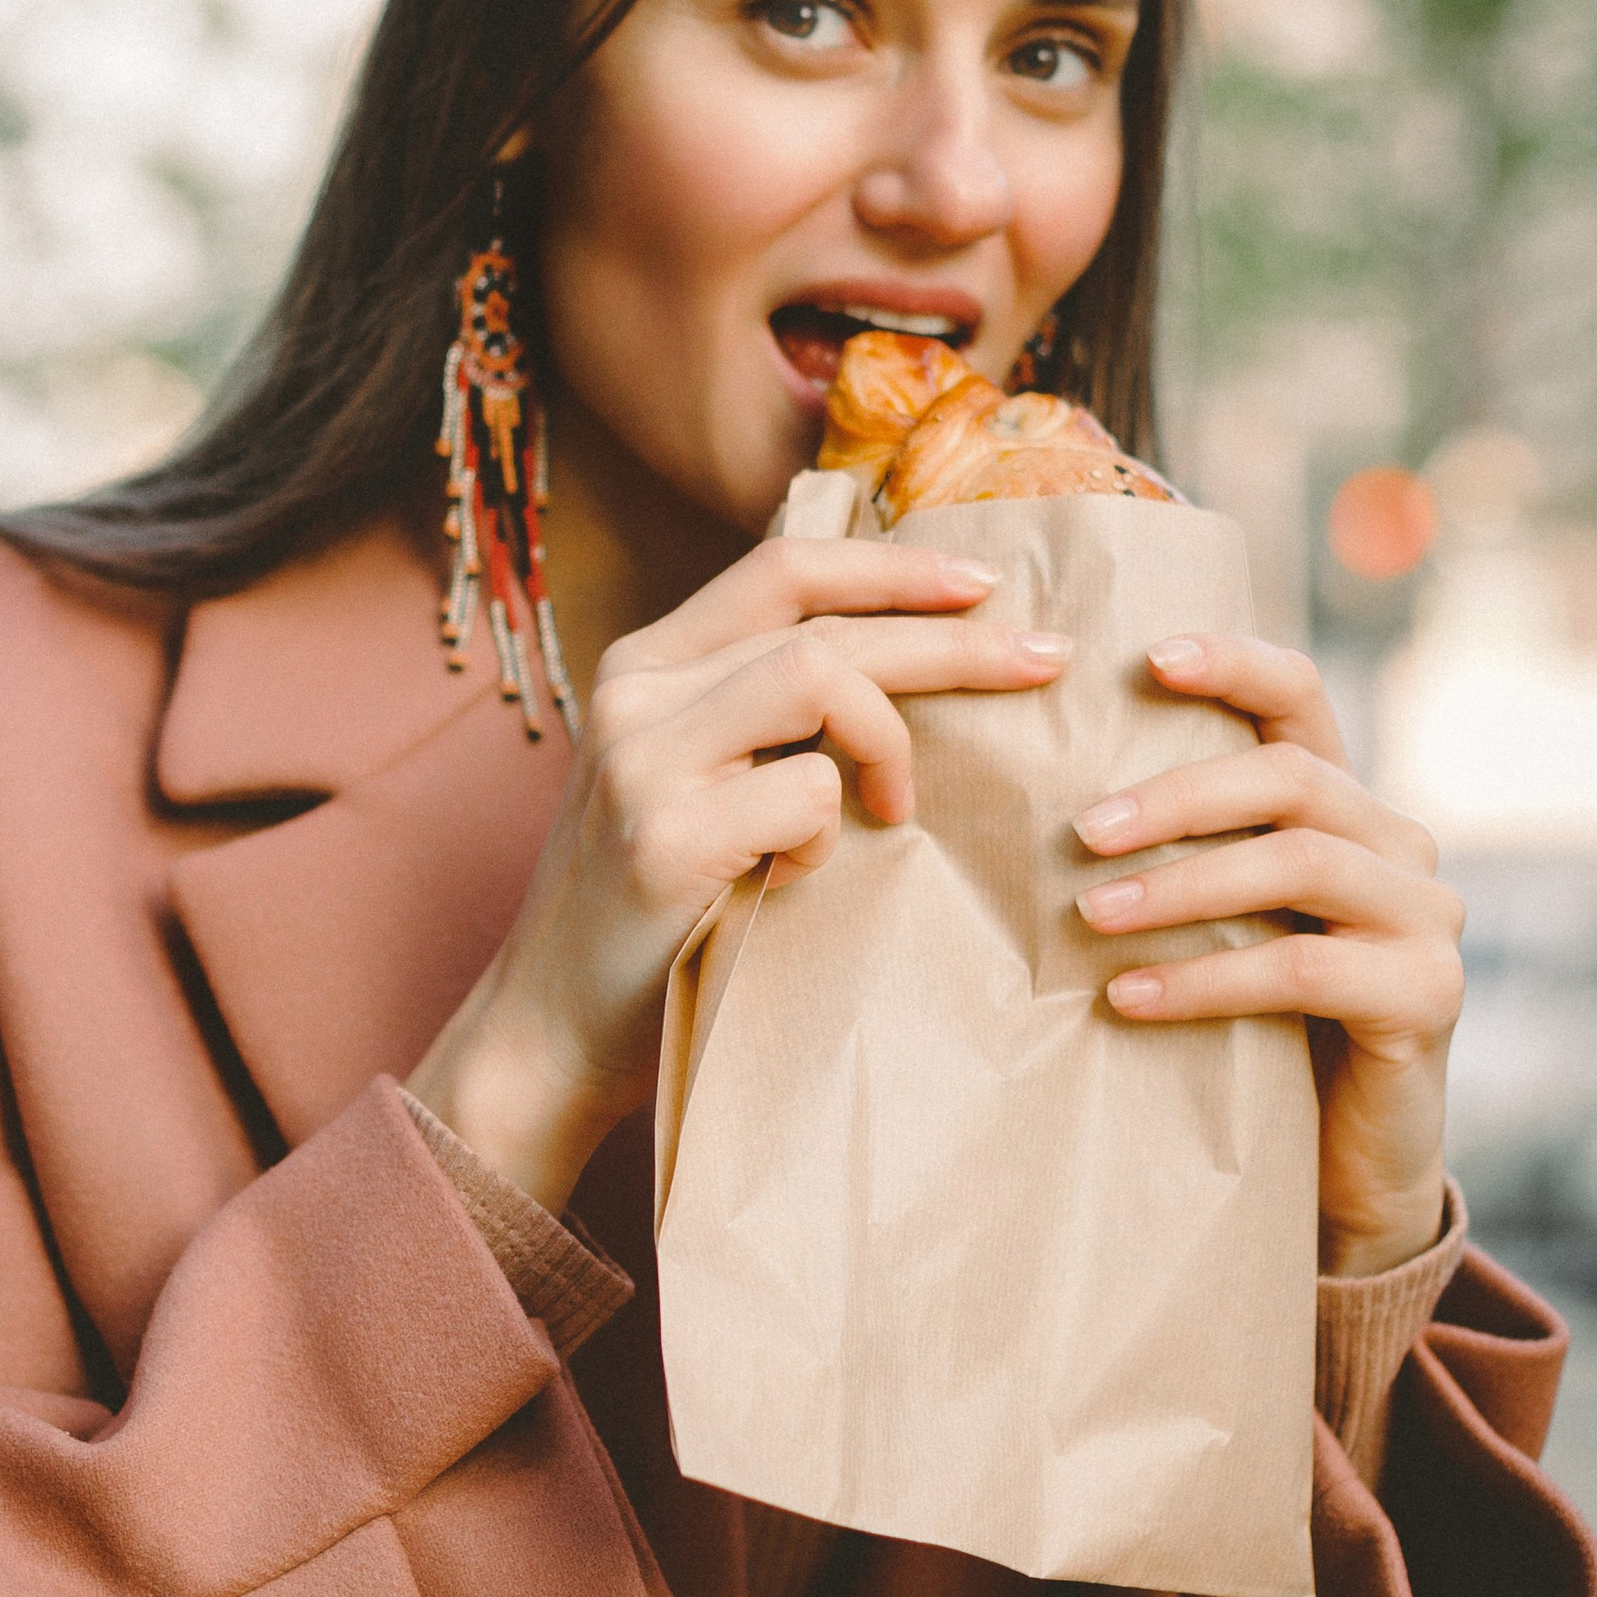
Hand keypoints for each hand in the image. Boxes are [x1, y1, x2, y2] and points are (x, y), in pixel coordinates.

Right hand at [411, 538, 1067, 1210]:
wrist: (553, 1029)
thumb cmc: (655, 910)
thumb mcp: (692, 780)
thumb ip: (756, 714)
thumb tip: (897, 653)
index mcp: (644, 664)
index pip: (783, 567)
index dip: (892, 568)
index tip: (985, 585)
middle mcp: (634, 691)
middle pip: (822, 623)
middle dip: (952, 639)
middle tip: (1042, 662)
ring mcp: (642, 760)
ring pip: (819, 677)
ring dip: (888, 740)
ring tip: (895, 808)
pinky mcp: (665, 837)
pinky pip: (805, 795)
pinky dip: (829, 839)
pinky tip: (797, 880)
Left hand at [1071, 634, 1461, 1277]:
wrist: (1343, 1171)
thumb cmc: (1258, 1037)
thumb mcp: (1221, 929)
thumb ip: (1184, 859)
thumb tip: (1044, 805)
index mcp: (1347, 807)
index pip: (1302, 697)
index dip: (1233, 665)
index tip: (1145, 659)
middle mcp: (1402, 845)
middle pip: (1292, 778)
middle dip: (1177, 796)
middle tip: (1079, 834)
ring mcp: (1428, 918)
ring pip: (1298, 863)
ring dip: (1183, 886)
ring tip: (1091, 917)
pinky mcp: (1429, 995)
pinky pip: (1304, 968)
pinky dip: (1206, 980)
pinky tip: (1129, 1000)